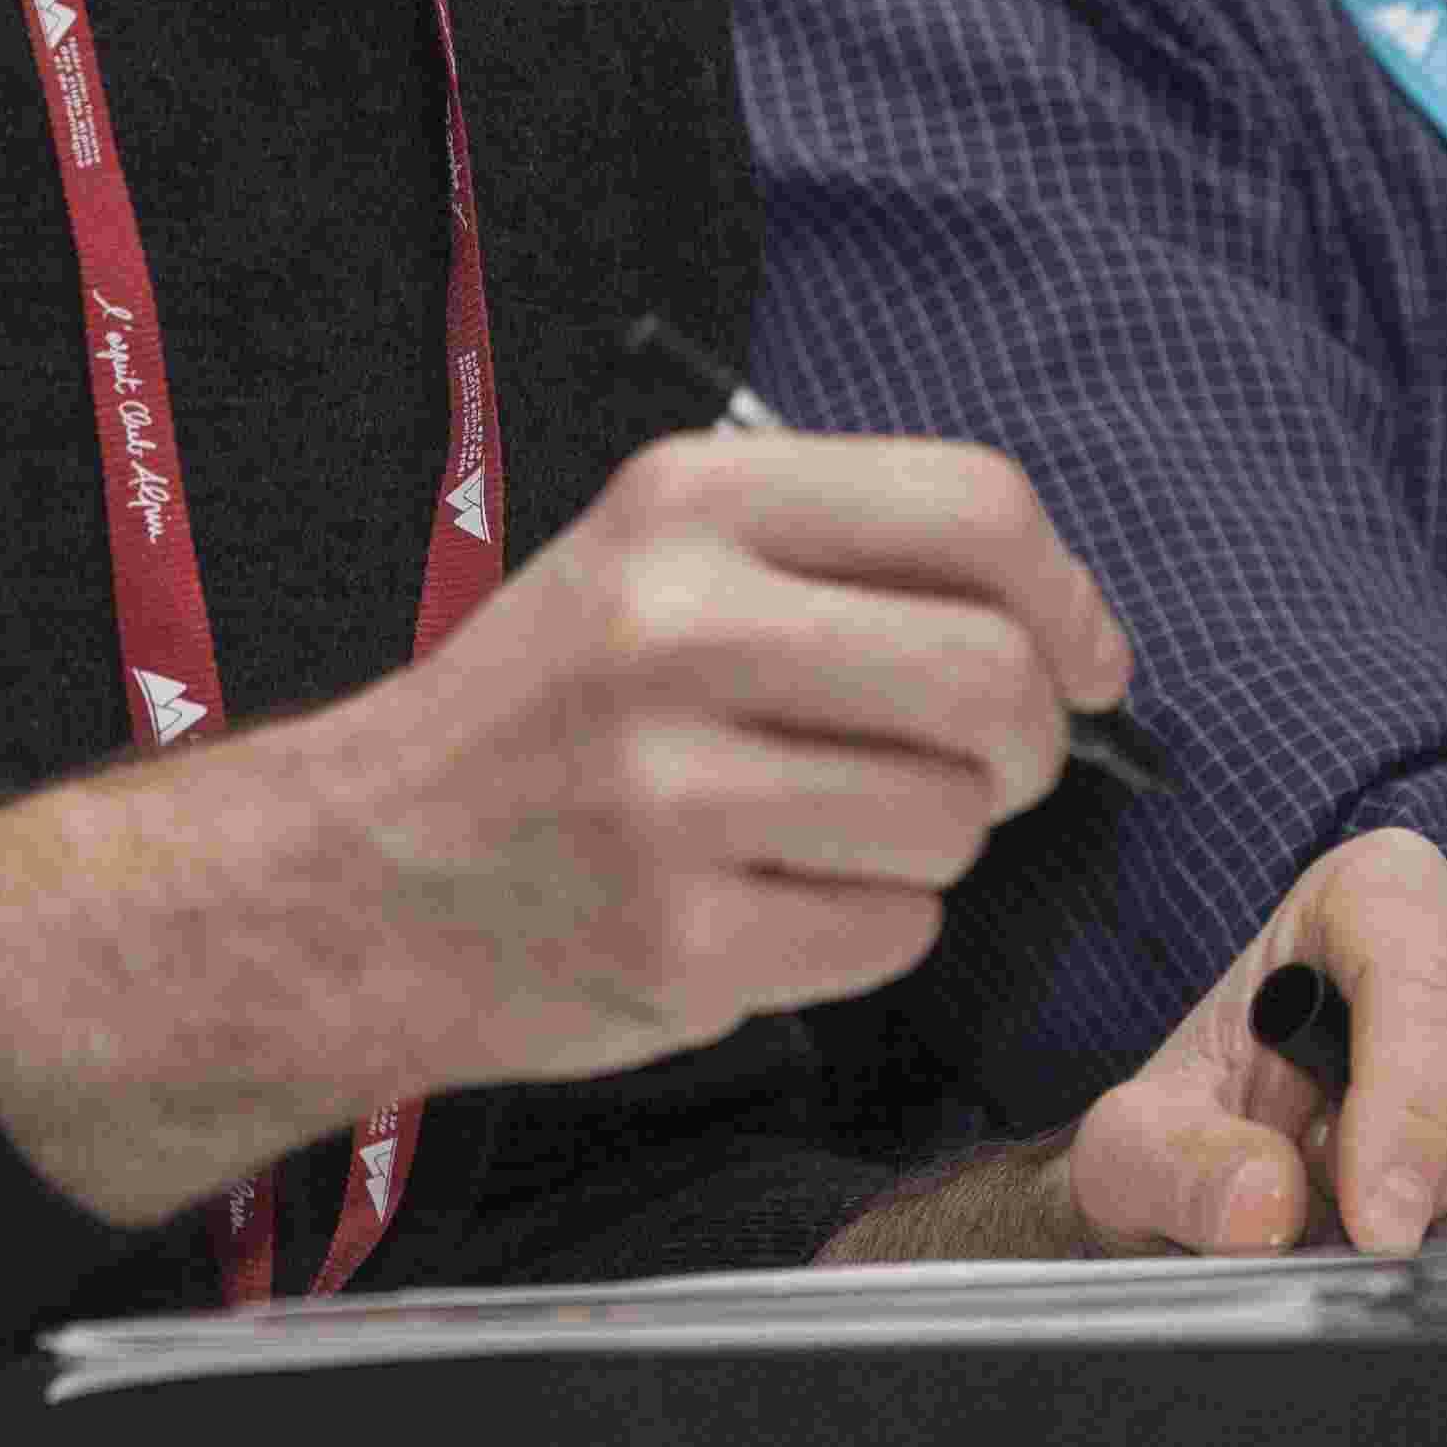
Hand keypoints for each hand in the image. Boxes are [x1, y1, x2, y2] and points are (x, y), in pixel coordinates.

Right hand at [0, 427, 1125, 1223]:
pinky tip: (765, 901)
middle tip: (994, 763)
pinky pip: (891, 934)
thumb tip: (1070, 624)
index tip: (1087, 655)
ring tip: (820, 826)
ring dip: (931, 839)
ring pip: (953, 820)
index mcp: (688, 502)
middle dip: (1033, 738)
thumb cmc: (549, 711)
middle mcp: (677, 631)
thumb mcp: (658, 555)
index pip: (975, 506)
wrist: (359, 876)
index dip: (1069, 594)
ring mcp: (672, 798)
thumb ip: (847, 555)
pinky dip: (864, 928)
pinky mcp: (680, 944)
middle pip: (995, 677)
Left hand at [1065, 829, 1446, 1255]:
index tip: (1374, 1228)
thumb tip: (1262, 1201)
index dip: (1412, 1117)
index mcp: (1377, 888)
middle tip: (1356, 1221)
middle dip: (1439, 1191)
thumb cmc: (1208, 1137)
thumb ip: (1175, 1169)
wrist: (1262, 1175)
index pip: (1430, 979)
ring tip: (1414, 1217)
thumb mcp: (1136, 1155)